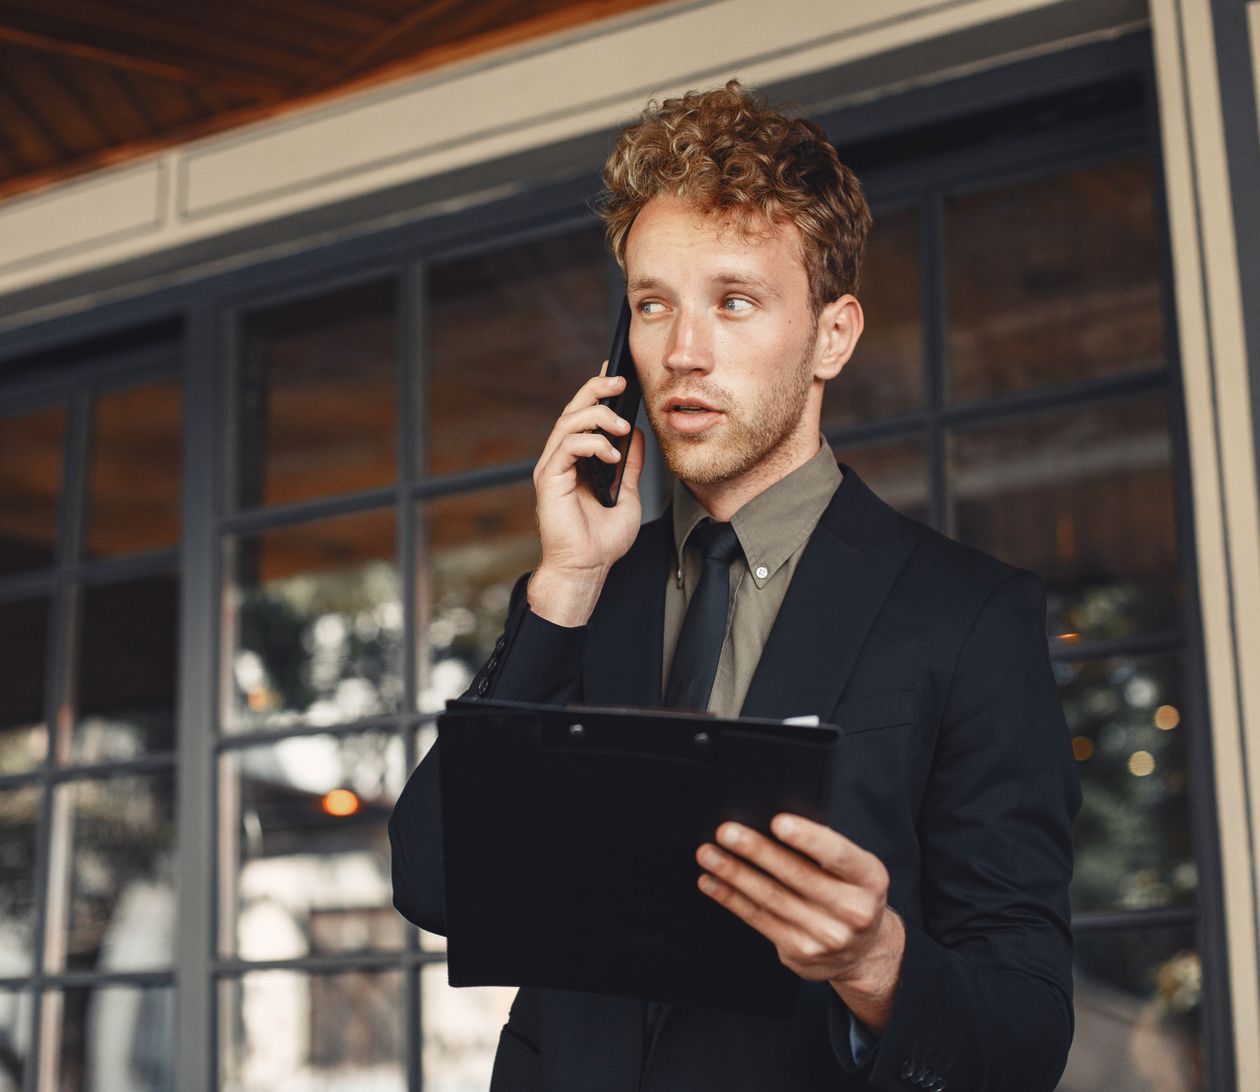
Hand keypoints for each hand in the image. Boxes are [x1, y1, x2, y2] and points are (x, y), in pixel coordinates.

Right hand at [528, 371, 645, 626]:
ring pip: (569, 422)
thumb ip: (631, 464)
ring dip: (599, 417)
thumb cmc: (602, 540)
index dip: (599, 392)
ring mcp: (553, 468)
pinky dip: (592, 444)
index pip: (585, 416)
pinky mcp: (549, 480)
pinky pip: (567, 446)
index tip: (619, 376)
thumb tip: (637, 434)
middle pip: (574, 409)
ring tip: (621, 427)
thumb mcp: (629, 493)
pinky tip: (611, 455)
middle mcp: (561, 459)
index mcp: (577, 460)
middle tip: (620, 383)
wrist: (588, 568)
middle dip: (597, 390)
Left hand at [696, 814, 904, 1032]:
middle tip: (726, 832)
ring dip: (734, 874)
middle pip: (797, 876)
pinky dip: (731, 898)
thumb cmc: (850, 893)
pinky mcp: (801, 954)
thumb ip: (823, 850)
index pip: (839, 854)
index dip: (808, 838)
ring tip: (709, 854)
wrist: (863, 950)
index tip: (777, 822)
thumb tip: (768, 825)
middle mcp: (854, 911)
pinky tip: (712, 882)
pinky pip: (759, 920)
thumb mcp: (854, 869)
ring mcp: (827, 937)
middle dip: (756, 851)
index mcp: (870, 879)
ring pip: (772, 898)